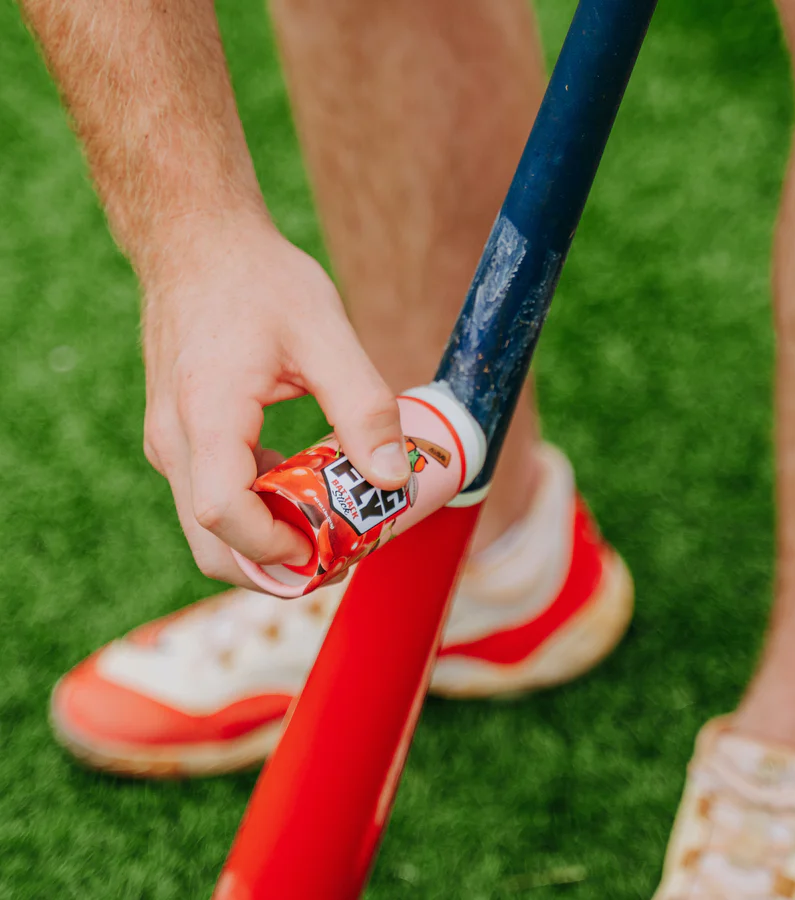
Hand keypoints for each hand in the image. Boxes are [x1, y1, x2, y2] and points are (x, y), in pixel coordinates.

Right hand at [141, 217, 409, 586]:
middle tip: (337, 553)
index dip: (276, 548)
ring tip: (327, 523)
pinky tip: (298, 486)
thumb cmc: (258, 281)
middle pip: (211, 543)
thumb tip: (392, 478)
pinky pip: (210, 498)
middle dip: (274, 565)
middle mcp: (174, 439)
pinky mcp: (178, 439)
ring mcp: (169, 442)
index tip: (328, 547)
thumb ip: (362, 407)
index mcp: (207, 415)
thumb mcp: (325, 333)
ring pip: (207, 529)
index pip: (224, 513)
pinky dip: (254, 513)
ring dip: (266, 543)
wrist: (196, 245)